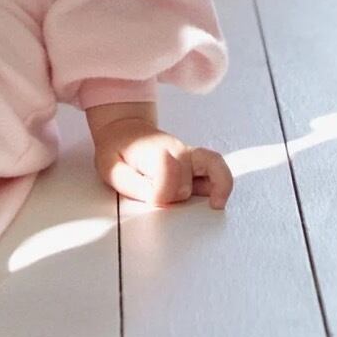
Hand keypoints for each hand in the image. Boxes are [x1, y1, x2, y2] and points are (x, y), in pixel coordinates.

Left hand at [93, 119, 232, 209]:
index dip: (160, 193)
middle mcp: (176, 151)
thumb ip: (134, 186)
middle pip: (184, 184)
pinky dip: (223, 182)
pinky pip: (217, 167)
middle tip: (156, 199)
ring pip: (212, 167)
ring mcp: (188, 154)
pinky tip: (217, 200)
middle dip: (172, 197)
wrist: (123, 130)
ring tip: (215, 206)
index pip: (165, 177)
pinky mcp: (196, 160)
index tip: (154, 200)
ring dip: (215, 187)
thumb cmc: (117, 150)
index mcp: (152, 151)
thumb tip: (159, 200)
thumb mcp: (112, 168)